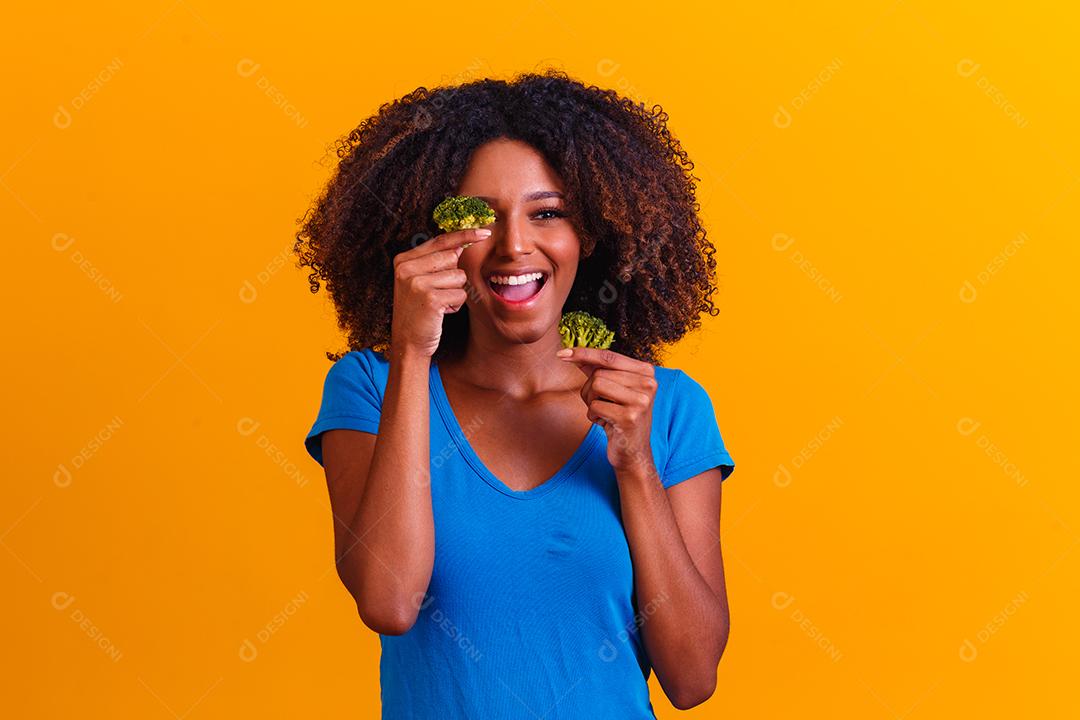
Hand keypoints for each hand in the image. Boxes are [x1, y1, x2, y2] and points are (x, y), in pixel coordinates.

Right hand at [390, 227, 490, 357]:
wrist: (408, 343)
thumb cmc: (419, 311)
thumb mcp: (420, 282)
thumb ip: (435, 261)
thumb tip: (461, 244)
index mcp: (403, 260)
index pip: (440, 240)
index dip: (464, 235)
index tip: (484, 231)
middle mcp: (407, 268)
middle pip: (452, 258)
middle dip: (453, 276)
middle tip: (437, 293)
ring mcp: (416, 282)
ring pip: (459, 276)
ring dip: (455, 292)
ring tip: (438, 304)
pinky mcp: (430, 298)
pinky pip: (460, 293)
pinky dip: (456, 304)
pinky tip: (441, 312)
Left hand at [557, 346, 657, 473]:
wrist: (633, 452)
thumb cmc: (621, 418)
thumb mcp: (612, 390)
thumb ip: (597, 369)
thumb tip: (572, 352)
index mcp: (646, 371)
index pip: (609, 356)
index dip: (583, 353)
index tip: (561, 353)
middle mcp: (648, 383)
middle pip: (599, 373)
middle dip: (590, 390)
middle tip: (601, 405)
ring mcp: (641, 400)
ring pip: (596, 386)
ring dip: (591, 402)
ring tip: (604, 413)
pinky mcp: (630, 417)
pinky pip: (595, 407)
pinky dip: (593, 416)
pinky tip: (606, 424)